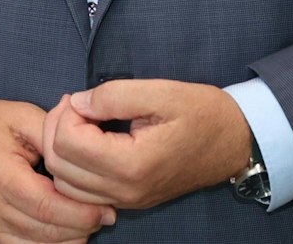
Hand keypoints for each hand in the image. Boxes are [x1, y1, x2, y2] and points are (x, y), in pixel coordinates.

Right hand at [0, 99, 114, 243]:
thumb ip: (56, 135)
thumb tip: (90, 158)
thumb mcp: (21, 117)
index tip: (105, 207)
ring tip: (84, 221)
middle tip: (103, 215)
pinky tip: (61, 230)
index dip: (83, 212)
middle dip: (82, 227)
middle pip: (46, 232)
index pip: (48, 207)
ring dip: (68, 239)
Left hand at [40, 80, 249, 209]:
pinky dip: (73, 167)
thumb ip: (114, 95)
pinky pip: (81, 192)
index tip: (84, 98)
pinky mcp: (129, 201)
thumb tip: (77, 102)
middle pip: (59, 166)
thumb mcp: (161, 92)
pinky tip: (88, 142)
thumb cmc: (202, 114)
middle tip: (76, 105)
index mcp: (133, 164)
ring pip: (64, 184)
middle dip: (57, 129)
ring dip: (62, 149)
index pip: (68, 143)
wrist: (235, 142)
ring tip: (82, 122)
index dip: (66, 113)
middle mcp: (127, 190)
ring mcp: (127, 200)